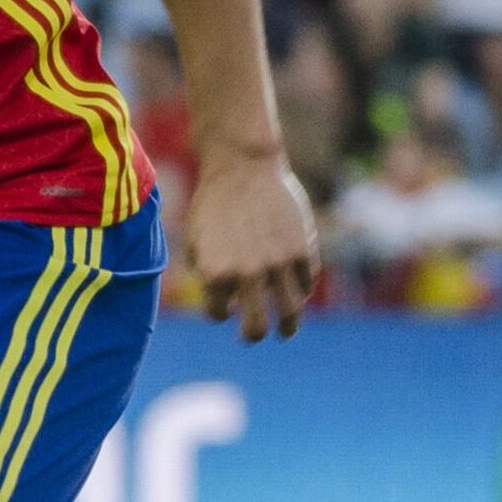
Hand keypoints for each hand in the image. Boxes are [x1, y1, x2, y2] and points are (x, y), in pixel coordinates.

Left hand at [182, 150, 317, 342]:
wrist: (242, 166)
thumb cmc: (213, 202)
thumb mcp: (196, 239)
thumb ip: (205, 272)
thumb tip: (224, 301)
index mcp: (215, 273)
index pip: (218, 313)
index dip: (218, 311)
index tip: (224, 304)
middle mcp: (247, 273)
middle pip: (256, 328)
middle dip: (252, 335)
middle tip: (252, 334)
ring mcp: (277, 263)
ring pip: (290, 313)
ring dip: (288, 327)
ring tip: (286, 331)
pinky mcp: (301, 249)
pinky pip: (306, 282)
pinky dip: (301, 290)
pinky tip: (295, 290)